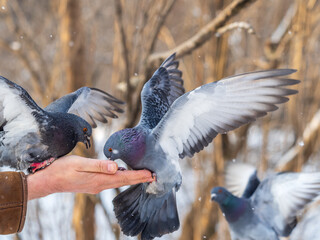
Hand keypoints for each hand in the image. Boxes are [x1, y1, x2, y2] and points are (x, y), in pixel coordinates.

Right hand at [27, 155, 153, 199]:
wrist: (49, 180)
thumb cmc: (63, 170)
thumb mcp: (80, 164)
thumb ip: (98, 165)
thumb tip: (116, 167)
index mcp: (99, 179)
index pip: (124, 177)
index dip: (138, 176)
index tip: (151, 174)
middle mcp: (100, 184)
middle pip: (124, 181)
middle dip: (139, 178)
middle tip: (153, 176)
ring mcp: (96, 185)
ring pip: (118, 181)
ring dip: (132, 178)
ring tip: (143, 176)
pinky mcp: (93, 184)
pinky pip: (111, 181)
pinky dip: (121, 177)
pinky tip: (124, 174)